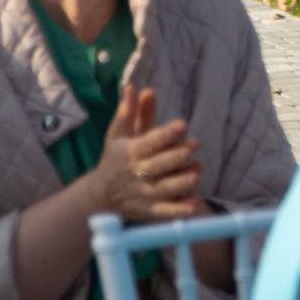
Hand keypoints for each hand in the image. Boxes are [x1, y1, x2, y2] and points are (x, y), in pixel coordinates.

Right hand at [90, 85, 203, 221]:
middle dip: (176, 156)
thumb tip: (134, 86)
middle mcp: (136, 174)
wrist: (101, 195)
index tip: (182, 124)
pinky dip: (179, 210)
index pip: (148, 143)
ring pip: (164, 190)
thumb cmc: (116, 158)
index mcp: (130, 152)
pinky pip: (165, 213)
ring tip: (198, 171)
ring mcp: (143, 194)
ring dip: (182, 181)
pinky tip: (195, 202)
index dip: (165, 134)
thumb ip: (130, 111)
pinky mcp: (149, 211)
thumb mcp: (119, 134)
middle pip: (157, 166)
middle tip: (193, 146)